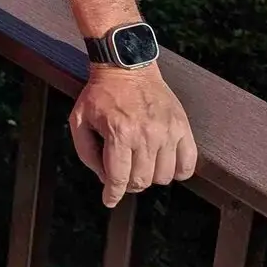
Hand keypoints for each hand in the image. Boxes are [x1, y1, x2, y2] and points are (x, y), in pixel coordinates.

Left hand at [69, 64, 196, 206]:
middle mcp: (146, 135)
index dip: (112, 194)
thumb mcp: (79, 120)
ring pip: (163, 177)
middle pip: (142, 181)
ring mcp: (168, 132)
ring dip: (150, 176)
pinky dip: (177, 171)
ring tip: (140, 163)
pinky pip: (188, 164)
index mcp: (119, 133)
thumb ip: (87, 153)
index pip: (119, 178)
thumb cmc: (100, 94)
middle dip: (128, 184)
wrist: (126, 66)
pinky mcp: (183, 127)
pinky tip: (164, 164)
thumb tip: (104, 178)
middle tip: (122, 175)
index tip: (109, 200)